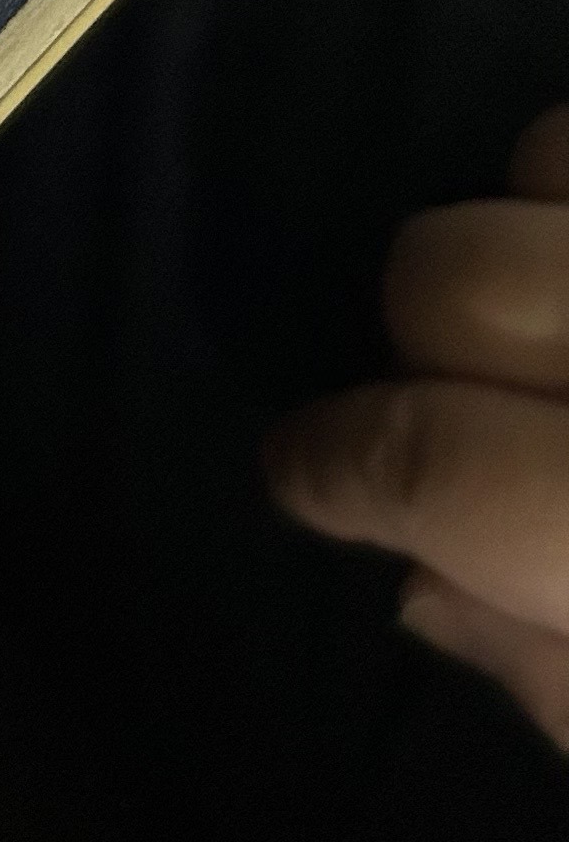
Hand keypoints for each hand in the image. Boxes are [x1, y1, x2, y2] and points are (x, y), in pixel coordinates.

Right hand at [263, 103, 568, 749]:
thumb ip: (559, 682)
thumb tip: (422, 582)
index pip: (439, 463)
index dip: (339, 467)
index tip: (299, 476)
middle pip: (457, 280)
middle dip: (427, 347)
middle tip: (457, 410)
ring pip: (541, 158)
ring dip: (522, 238)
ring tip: (552, 320)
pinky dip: (568, 184)